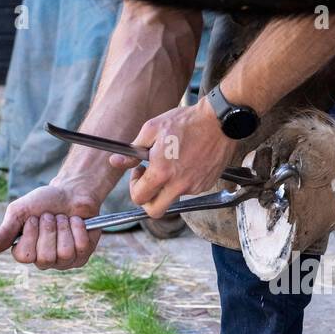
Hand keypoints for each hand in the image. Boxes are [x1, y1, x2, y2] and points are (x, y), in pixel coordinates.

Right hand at [0, 178, 104, 269]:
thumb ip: (4, 231)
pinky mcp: (82, 256)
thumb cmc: (44, 202)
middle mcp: (44, 261)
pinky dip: (78, 228)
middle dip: (49, 230)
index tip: (34, 218)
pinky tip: (76, 221)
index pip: (25, 256)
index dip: (31, 234)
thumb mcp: (19, 212)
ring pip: (64, 253)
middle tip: (50, 216)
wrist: (71, 191)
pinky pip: (81, 247)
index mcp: (26, 252)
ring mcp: (64, 261)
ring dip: (64, 228)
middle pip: (46, 257)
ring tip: (63, 218)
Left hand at [122, 97, 238, 217]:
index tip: (140, 171)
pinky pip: (189, 190)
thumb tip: (115, 162)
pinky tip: (187, 161)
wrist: (219, 122)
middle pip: (155, 211)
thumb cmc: (185, 122)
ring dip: (167, 186)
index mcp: (162, 172)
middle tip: (149, 182)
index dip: (134, 186)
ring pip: (173, 198)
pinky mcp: (206, 184)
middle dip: (148, 201)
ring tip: (172, 161)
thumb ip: (132, 151)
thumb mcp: (152, 129)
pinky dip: (184, 180)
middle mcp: (179, 185)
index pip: (139, 198)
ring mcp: (194, 187)